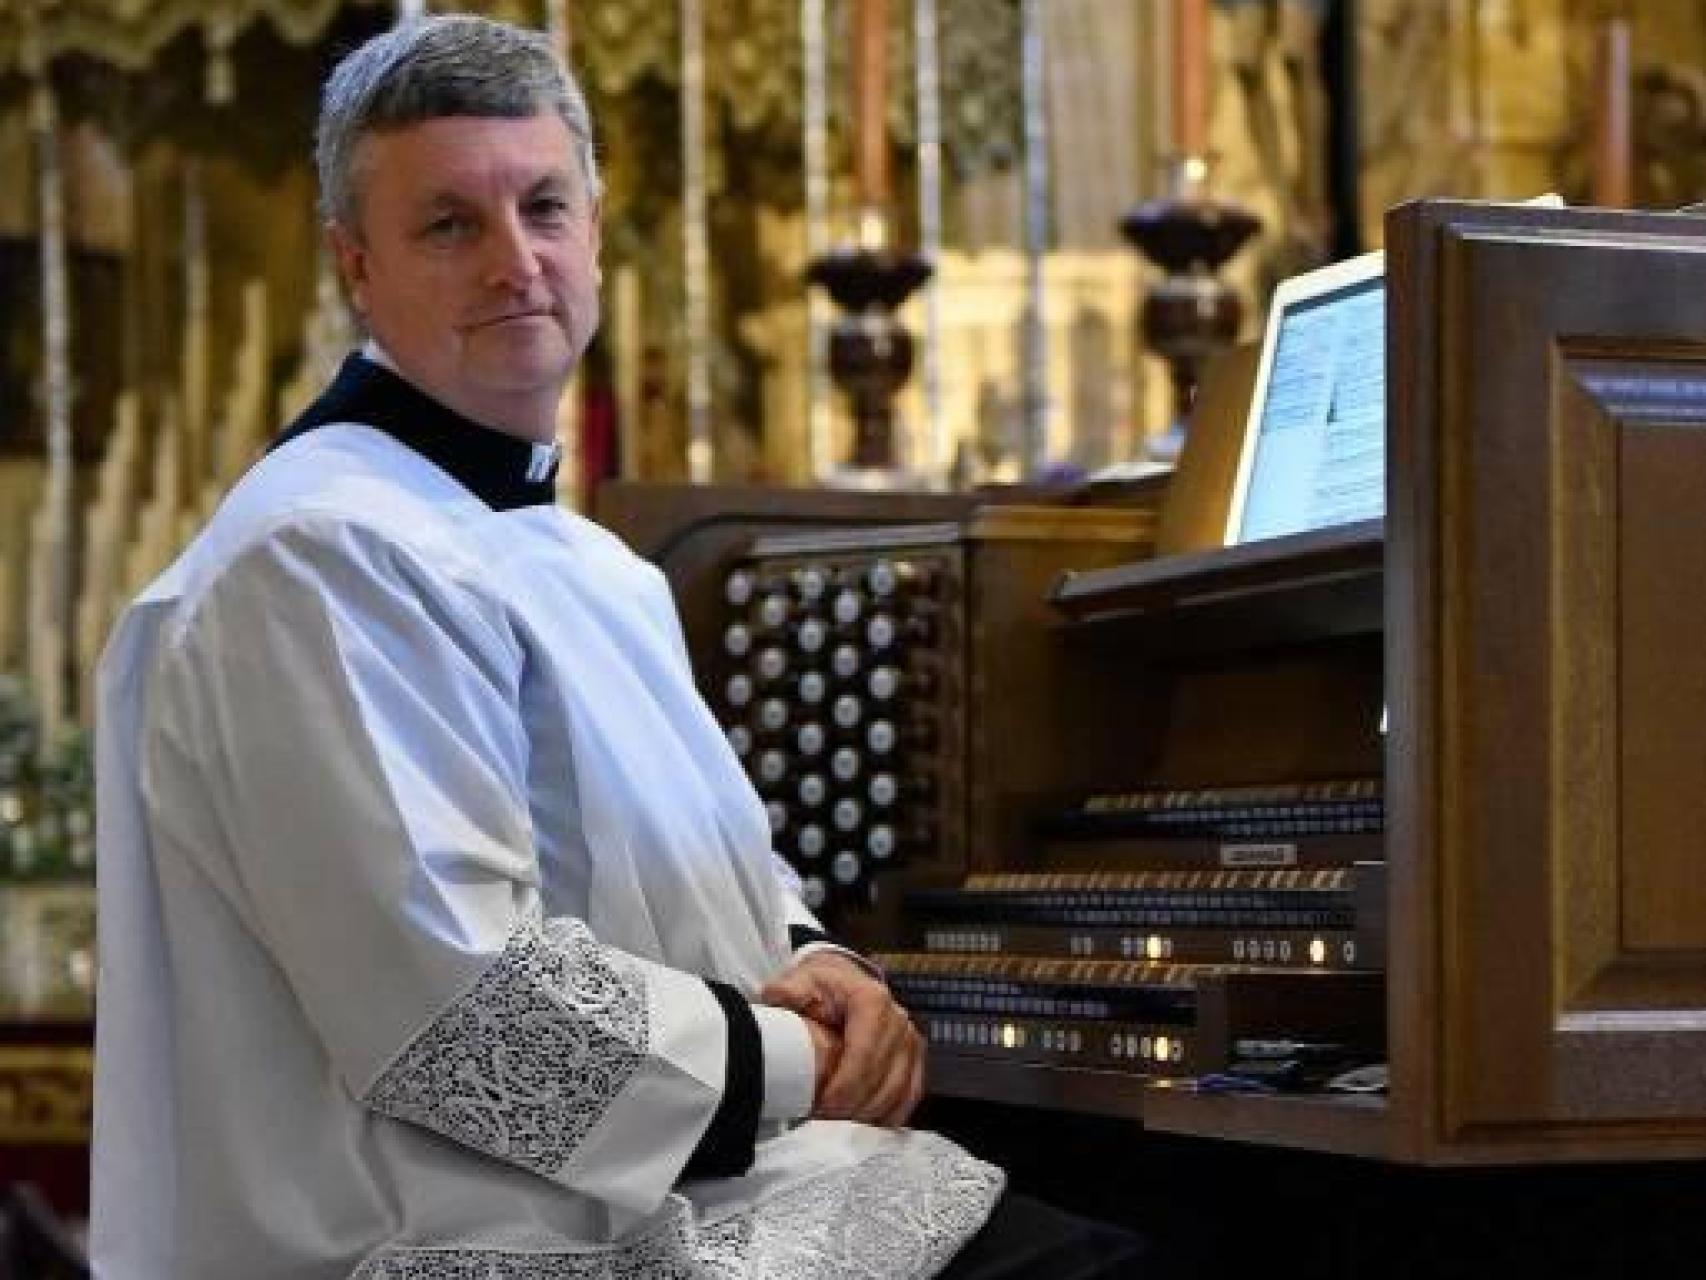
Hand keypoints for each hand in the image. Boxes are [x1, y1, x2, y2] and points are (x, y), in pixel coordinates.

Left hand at [760, 952, 923, 1127]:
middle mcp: (898, 1020)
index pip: (864, 1053)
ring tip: (838, 1128)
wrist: (843, 980)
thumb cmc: (820, 985)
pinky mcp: (914, 1058)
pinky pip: (909, 1095)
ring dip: (869, 1115)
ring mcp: (910, 1040)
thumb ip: (789, 990)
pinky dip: (888, 1116)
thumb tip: (779, 999)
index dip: (844, 1087)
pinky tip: (863, 1126)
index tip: (820, 1109)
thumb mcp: (800, 980)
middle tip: (823, 1125)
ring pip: (899, 1091)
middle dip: (853, 1107)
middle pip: (882, 1078)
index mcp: (871, 1000)